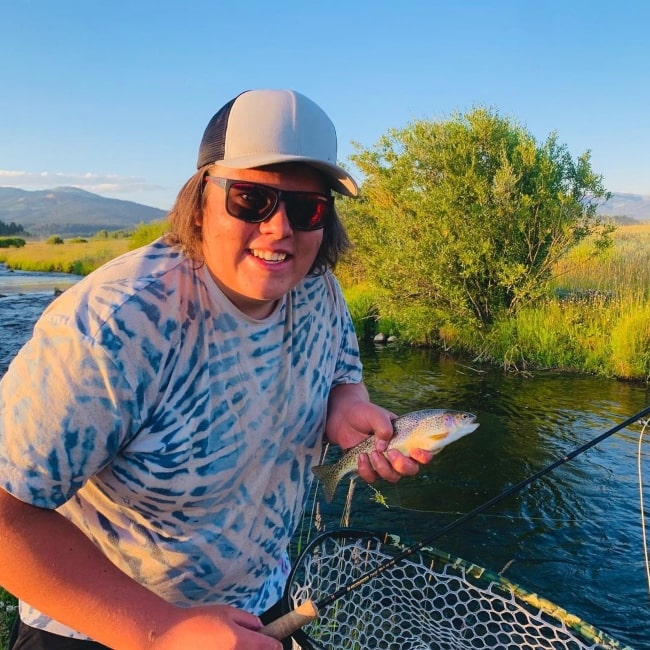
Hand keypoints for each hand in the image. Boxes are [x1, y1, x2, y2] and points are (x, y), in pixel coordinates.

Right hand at [150, 604, 283, 649]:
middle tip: (250, 643)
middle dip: (258, 649)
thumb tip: (261, 628)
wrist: (167, 638)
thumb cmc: (196, 622)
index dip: (274, 643)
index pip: (271, 648)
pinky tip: (218, 647)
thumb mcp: (225, 611)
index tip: (272, 642)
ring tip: (229, 645)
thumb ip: (248, 619)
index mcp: (240, 642)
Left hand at [326, 383, 434, 484]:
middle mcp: (398, 453)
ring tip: (372, 452)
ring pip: (392, 477)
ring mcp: (384, 462)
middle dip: (402, 465)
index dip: (424, 456)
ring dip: (383, 468)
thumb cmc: (364, 413)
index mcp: (405, 438)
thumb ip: (384, 427)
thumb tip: (383, 447)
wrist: (343, 416)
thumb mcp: (376, 414)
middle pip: (410, 470)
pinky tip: (360, 456)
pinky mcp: (369, 468)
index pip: (422, 452)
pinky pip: (372, 478)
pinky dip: (366, 470)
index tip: (415, 451)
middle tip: (390, 452)